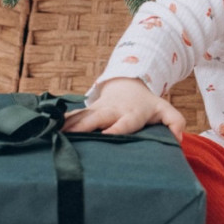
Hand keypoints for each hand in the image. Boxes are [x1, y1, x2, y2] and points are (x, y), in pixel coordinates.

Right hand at [63, 77, 185, 140]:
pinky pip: (72, 116)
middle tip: (70, 136)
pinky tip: (46, 129)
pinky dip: (60, 122)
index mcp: (131, 113)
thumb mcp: (165, 110)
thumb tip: (178, 138)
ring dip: (67, 125)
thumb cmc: (148, 105)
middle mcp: (112, 111)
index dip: (117, 128)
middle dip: (83, 126)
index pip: (125, 122)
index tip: (107, 135)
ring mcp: (97, 110)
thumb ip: (175, 122)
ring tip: (52, 134)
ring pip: (81, 116)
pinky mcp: (86, 111)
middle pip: (97, 118)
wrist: (130, 85)